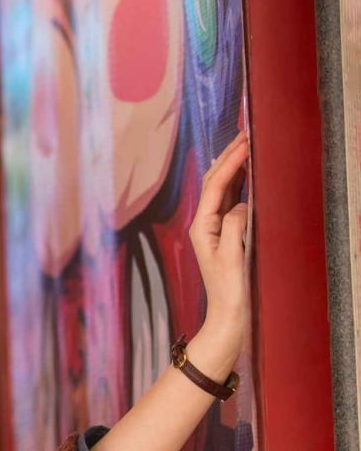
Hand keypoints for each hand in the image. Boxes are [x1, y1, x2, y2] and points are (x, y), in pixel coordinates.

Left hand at [189, 131, 250, 355]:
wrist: (229, 317)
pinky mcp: (226, 235)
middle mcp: (205, 224)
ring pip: (223, 189)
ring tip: (247, 145)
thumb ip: (233, 226)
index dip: (231, 161)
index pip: (216, 184)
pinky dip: (240, 184)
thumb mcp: (232, 257)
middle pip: (215, 182)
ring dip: (234, 166)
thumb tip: (240, 204)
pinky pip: (231, 201)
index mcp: (202, 226)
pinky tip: (249, 175)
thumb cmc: (230, 291)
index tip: (247, 141)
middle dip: (229, 156)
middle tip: (247, 133)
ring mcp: (215, 229)